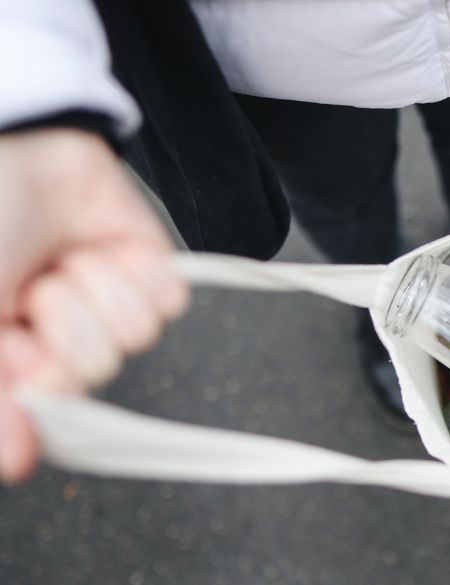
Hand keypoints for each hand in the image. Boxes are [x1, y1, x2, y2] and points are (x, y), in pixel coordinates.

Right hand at [0, 128, 188, 483]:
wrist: (11, 139)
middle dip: (59, 328)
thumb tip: (17, 462)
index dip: (36, 390)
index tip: (16, 355)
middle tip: (28, 291)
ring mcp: (103, 302)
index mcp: (9, 354)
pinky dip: (132, 271)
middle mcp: (56, 334)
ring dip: (87, 292)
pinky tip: (96, 248)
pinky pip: (166, 301)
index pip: (46, 413)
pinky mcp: (147, 269)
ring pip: (130, 339)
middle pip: (91, 376)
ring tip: (56, 262)